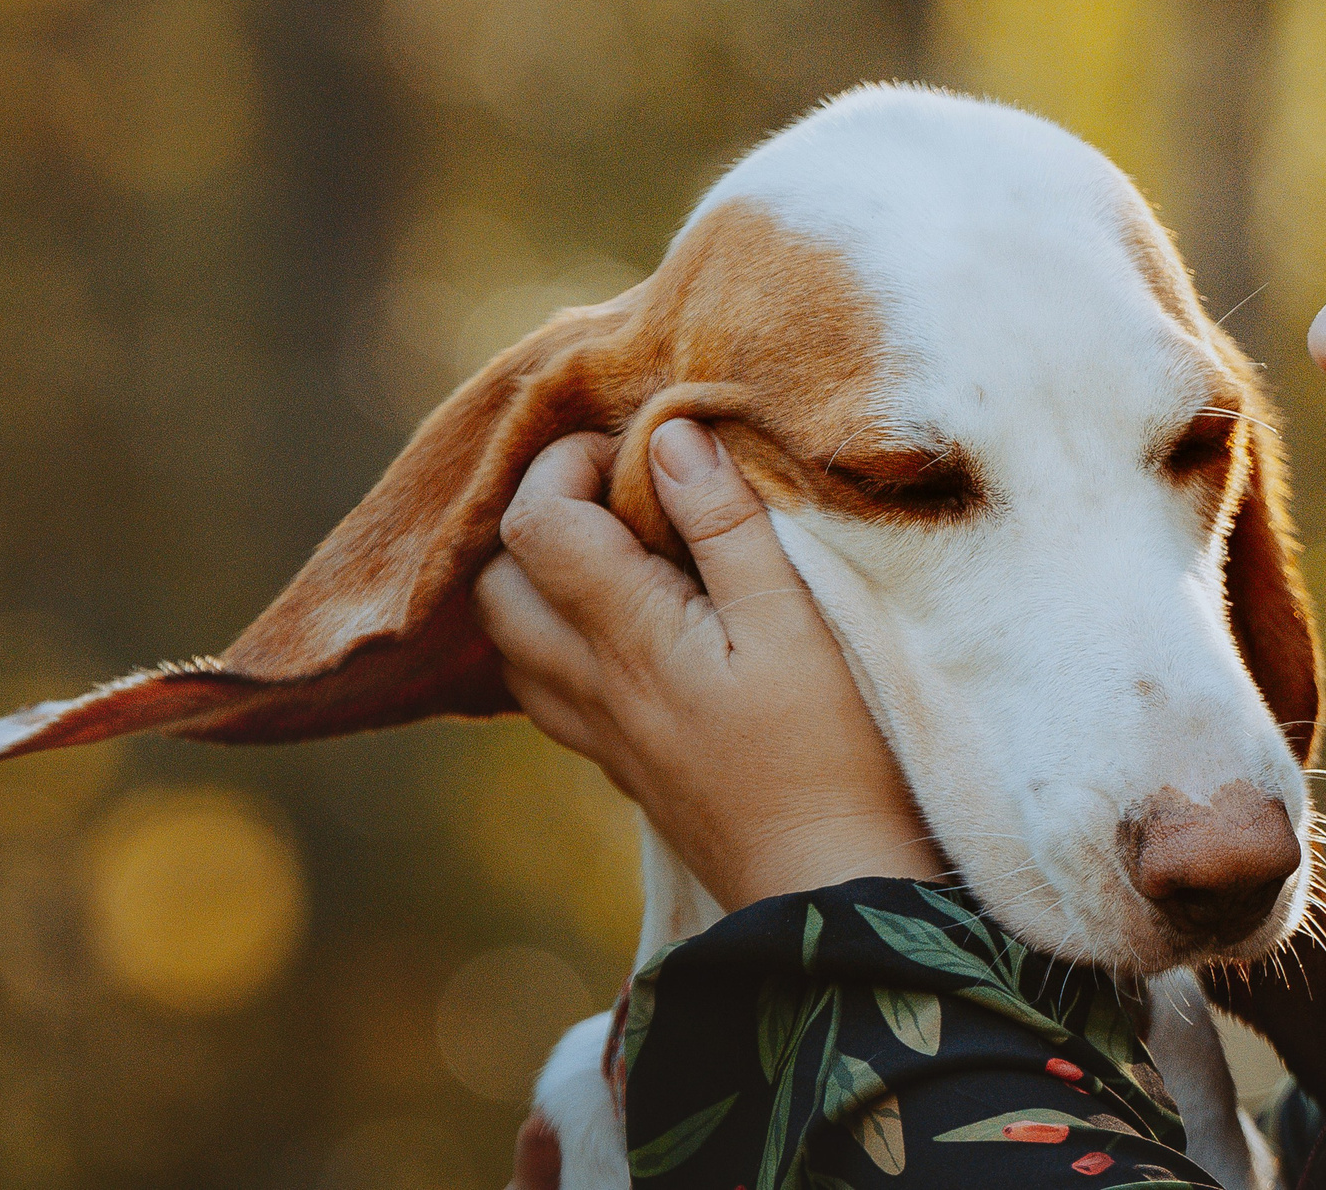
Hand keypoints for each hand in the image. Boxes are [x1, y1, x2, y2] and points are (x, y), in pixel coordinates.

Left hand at [474, 422, 942, 911]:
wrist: (828, 889)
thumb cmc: (830, 751)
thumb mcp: (796, 620)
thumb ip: (726, 525)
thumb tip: (669, 438)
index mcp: (627, 637)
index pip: (535, 524)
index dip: (565, 464)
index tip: (639, 448)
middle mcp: (590, 685)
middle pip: (495, 583)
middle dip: (538, 517)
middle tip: (621, 492)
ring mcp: (599, 733)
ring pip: (510, 642)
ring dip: (542, 580)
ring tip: (622, 550)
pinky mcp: (622, 766)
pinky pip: (546, 689)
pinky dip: (560, 638)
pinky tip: (627, 626)